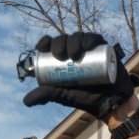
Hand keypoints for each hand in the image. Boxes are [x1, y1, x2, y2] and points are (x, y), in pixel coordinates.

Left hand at [22, 33, 138, 119]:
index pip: (50, 45)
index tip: (42, 48)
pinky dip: (90, 39)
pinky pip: (95, 38)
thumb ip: (47, 95)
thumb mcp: (63, 96)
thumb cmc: (87, 98)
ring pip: (78, 36)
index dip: (44, 42)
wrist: (112, 102)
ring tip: (75, 54)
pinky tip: (86, 46)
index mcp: (62, 59)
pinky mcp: (103, 48)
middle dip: (59, 43)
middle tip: (60, 55)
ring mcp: (89, 49)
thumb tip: (26, 101)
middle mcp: (74, 51)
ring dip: (73, 41)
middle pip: (64, 39)